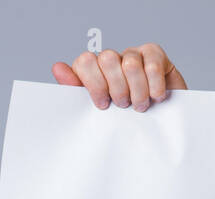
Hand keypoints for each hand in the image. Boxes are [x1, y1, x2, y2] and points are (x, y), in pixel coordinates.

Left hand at [51, 43, 187, 110]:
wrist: (157, 127)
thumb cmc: (123, 120)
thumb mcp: (97, 112)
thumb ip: (76, 91)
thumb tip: (57, 67)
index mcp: (93, 72)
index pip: (85, 62)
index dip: (94, 84)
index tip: (103, 104)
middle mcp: (111, 60)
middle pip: (107, 59)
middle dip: (116, 88)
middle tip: (123, 105)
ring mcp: (132, 54)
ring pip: (130, 64)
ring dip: (137, 92)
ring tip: (140, 105)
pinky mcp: (154, 55)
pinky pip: (152, 65)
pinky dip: (154, 86)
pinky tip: (156, 97)